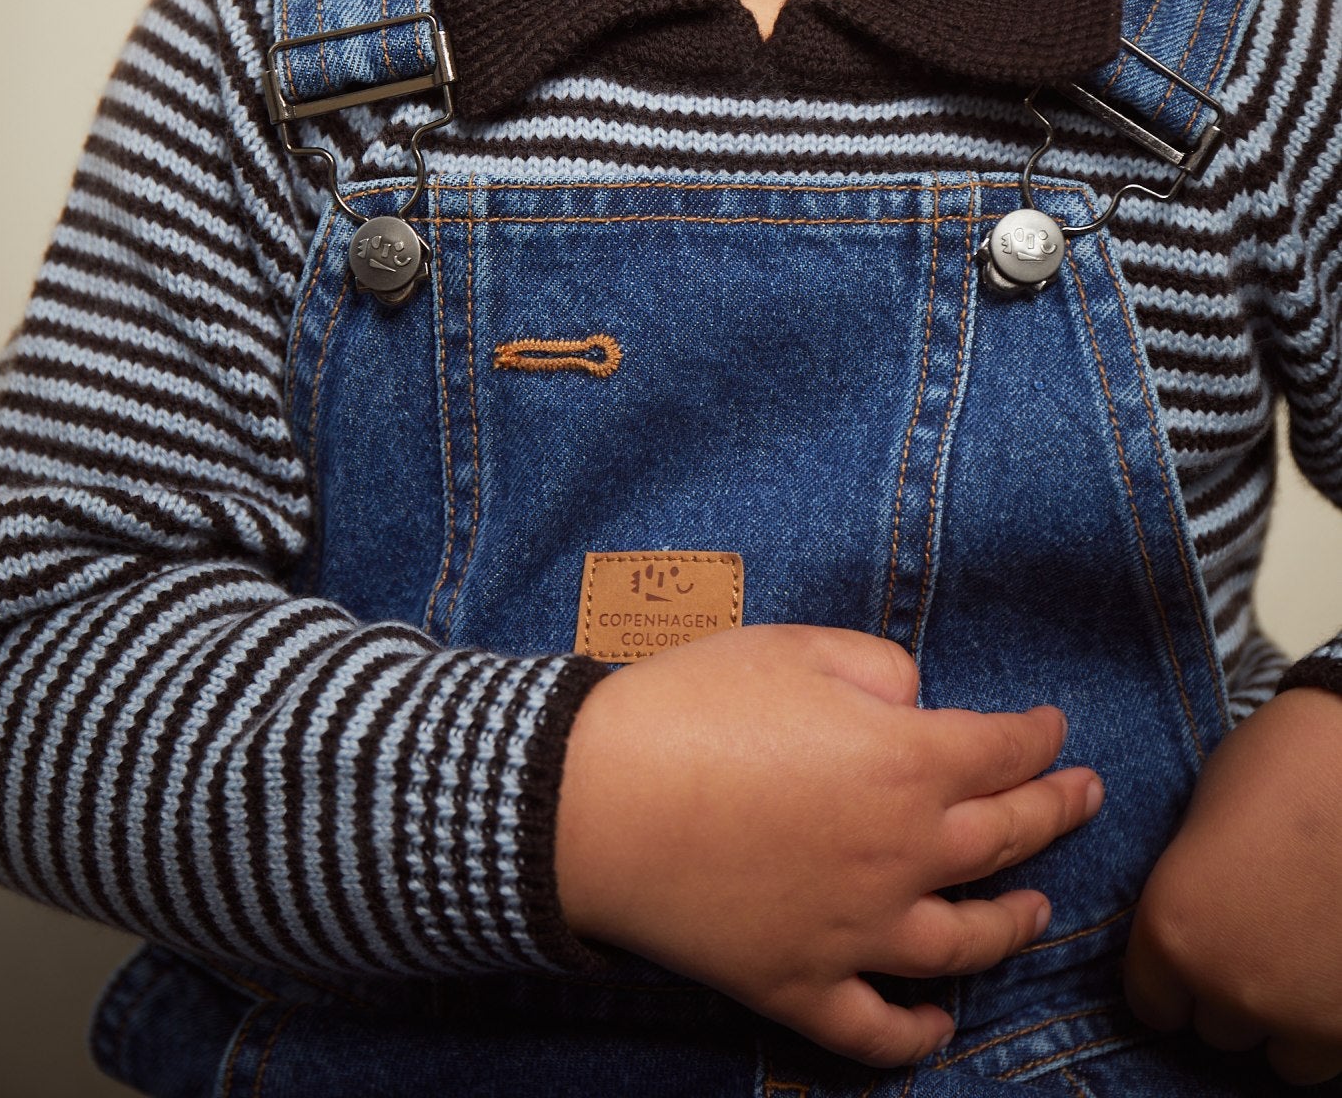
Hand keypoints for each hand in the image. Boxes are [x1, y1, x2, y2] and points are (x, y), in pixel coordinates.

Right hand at [555, 623, 1102, 1068]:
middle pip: (1006, 840)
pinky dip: (918, 1032)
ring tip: (1038, 910)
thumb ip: (880, 669)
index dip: (1039, 737)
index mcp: (908, 763)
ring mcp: (858, 932)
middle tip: (1083, 797)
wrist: (597, 800)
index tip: (1054, 729)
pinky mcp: (801, 985)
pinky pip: (878, 1027)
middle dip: (1055, 812)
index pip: (1004, 751)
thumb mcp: (796, 648)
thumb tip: (916, 705)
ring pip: (967, 943)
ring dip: (1015, 923)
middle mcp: (904, 855)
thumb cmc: (693, 707)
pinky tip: (940, 1023)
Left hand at [1124, 685, 1341, 1086]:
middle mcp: (1227, 986)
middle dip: (1230, 987)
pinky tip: (1328, 965)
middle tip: (1256, 934)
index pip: (1152, 1002)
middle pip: (1215, 1027)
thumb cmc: (1283, 766)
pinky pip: (1327, 1057)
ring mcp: (1299, 1012)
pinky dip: (1327, 1022)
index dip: (1172, 974)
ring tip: (1297, 949)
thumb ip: (1186, 888)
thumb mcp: (1202, 823)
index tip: (1197, 946)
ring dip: (1282, 1013)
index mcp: (1170, 929)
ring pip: (1277, 1051)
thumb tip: (1192, 919)